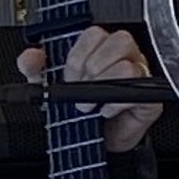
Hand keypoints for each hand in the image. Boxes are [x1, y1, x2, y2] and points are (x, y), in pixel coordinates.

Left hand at [17, 26, 162, 152]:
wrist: (89, 145)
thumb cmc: (74, 113)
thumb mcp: (47, 89)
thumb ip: (35, 70)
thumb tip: (29, 57)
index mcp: (99, 49)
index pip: (95, 34)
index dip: (79, 56)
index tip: (69, 77)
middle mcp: (122, 57)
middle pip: (119, 40)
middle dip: (93, 68)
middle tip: (80, 90)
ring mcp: (139, 74)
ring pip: (128, 64)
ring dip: (104, 85)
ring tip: (89, 105)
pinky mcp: (148, 97)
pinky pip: (138, 89)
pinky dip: (116, 103)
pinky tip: (105, 111)